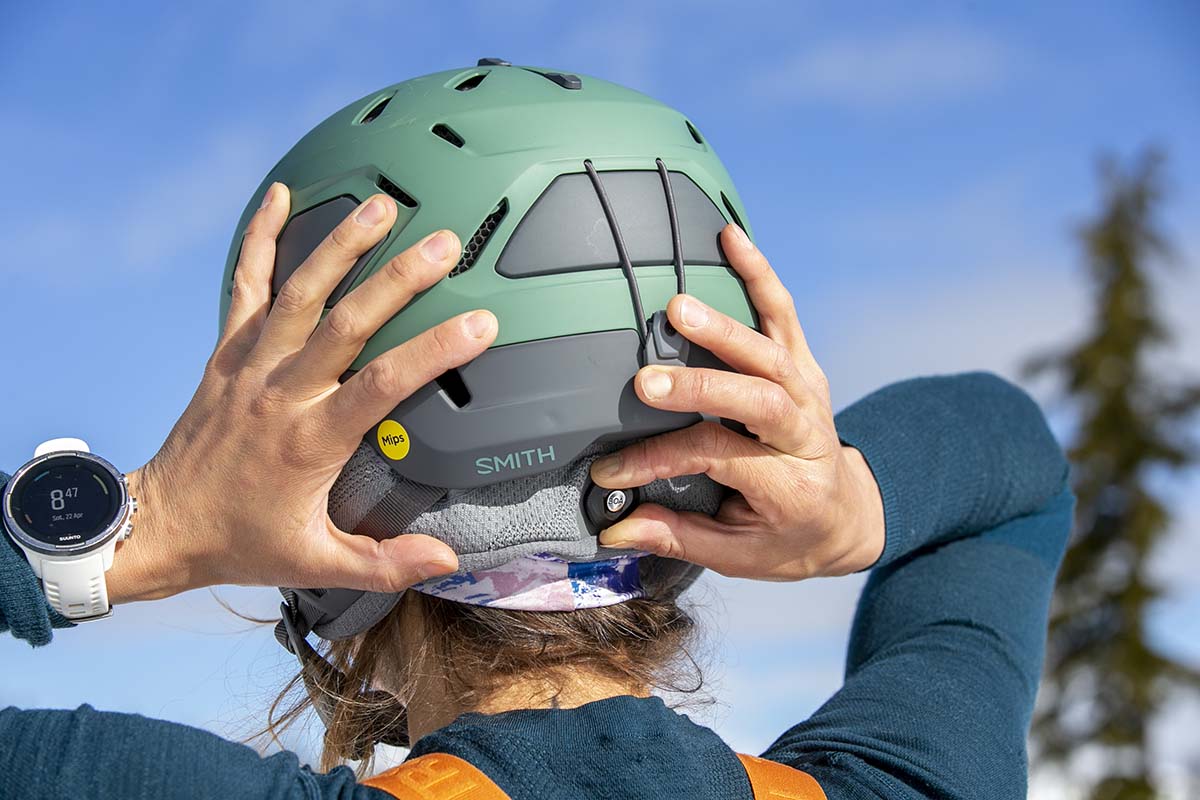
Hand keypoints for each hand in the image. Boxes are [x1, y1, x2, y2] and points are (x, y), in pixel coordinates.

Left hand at [108, 183, 497, 602]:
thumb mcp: (316, 564)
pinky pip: (245, 286)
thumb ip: (385, 563)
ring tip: (382, 206)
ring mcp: (250, 366)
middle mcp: (282, 393)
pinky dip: (260, 239)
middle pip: (345, 323)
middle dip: (398, 279)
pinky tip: (282, 198)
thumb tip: (448, 563)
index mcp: (312, 440)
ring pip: (298, 293)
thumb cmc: (242, 542)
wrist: (160, 527)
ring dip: (341, 246)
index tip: (480, 324)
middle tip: (443, 244)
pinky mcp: (227, 353)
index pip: (383, 385)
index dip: (433, 350)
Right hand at [590, 224, 884, 580]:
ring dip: (723, 329)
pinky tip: (731, 238)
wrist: (848, 514)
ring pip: (770, 353)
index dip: (659, 460)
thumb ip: (679, 536)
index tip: (611, 469)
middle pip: (756, 400)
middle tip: (645, 381)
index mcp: (789, 485)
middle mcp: (806, 434)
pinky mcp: (805, 365)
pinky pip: (785, 313)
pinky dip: (760, 273)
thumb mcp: (740, 556)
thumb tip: (616, 530)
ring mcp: (809, 392)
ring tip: (677, 308)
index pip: (718, 458)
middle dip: (700, 387)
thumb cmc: (790, 537)